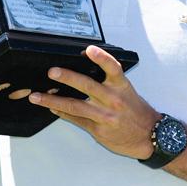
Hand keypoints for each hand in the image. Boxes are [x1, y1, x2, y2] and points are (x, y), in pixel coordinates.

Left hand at [29, 45, 159, 159]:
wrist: (149, 136)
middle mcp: (113, 100)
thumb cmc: (136, 111)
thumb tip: (82, 69)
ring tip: (37, 96)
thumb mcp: (126, 91)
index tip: (89, 50)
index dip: (101, 58)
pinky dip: (61, 113)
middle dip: (68, 77)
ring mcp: (104, 116)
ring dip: (53, 100)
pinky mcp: (98, 130)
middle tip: (52, 72)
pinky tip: (51, 107)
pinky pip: (76, 120)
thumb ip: (108, 82)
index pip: (112, 68)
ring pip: (75, 106)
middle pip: (87, 86)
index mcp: (121, 86)